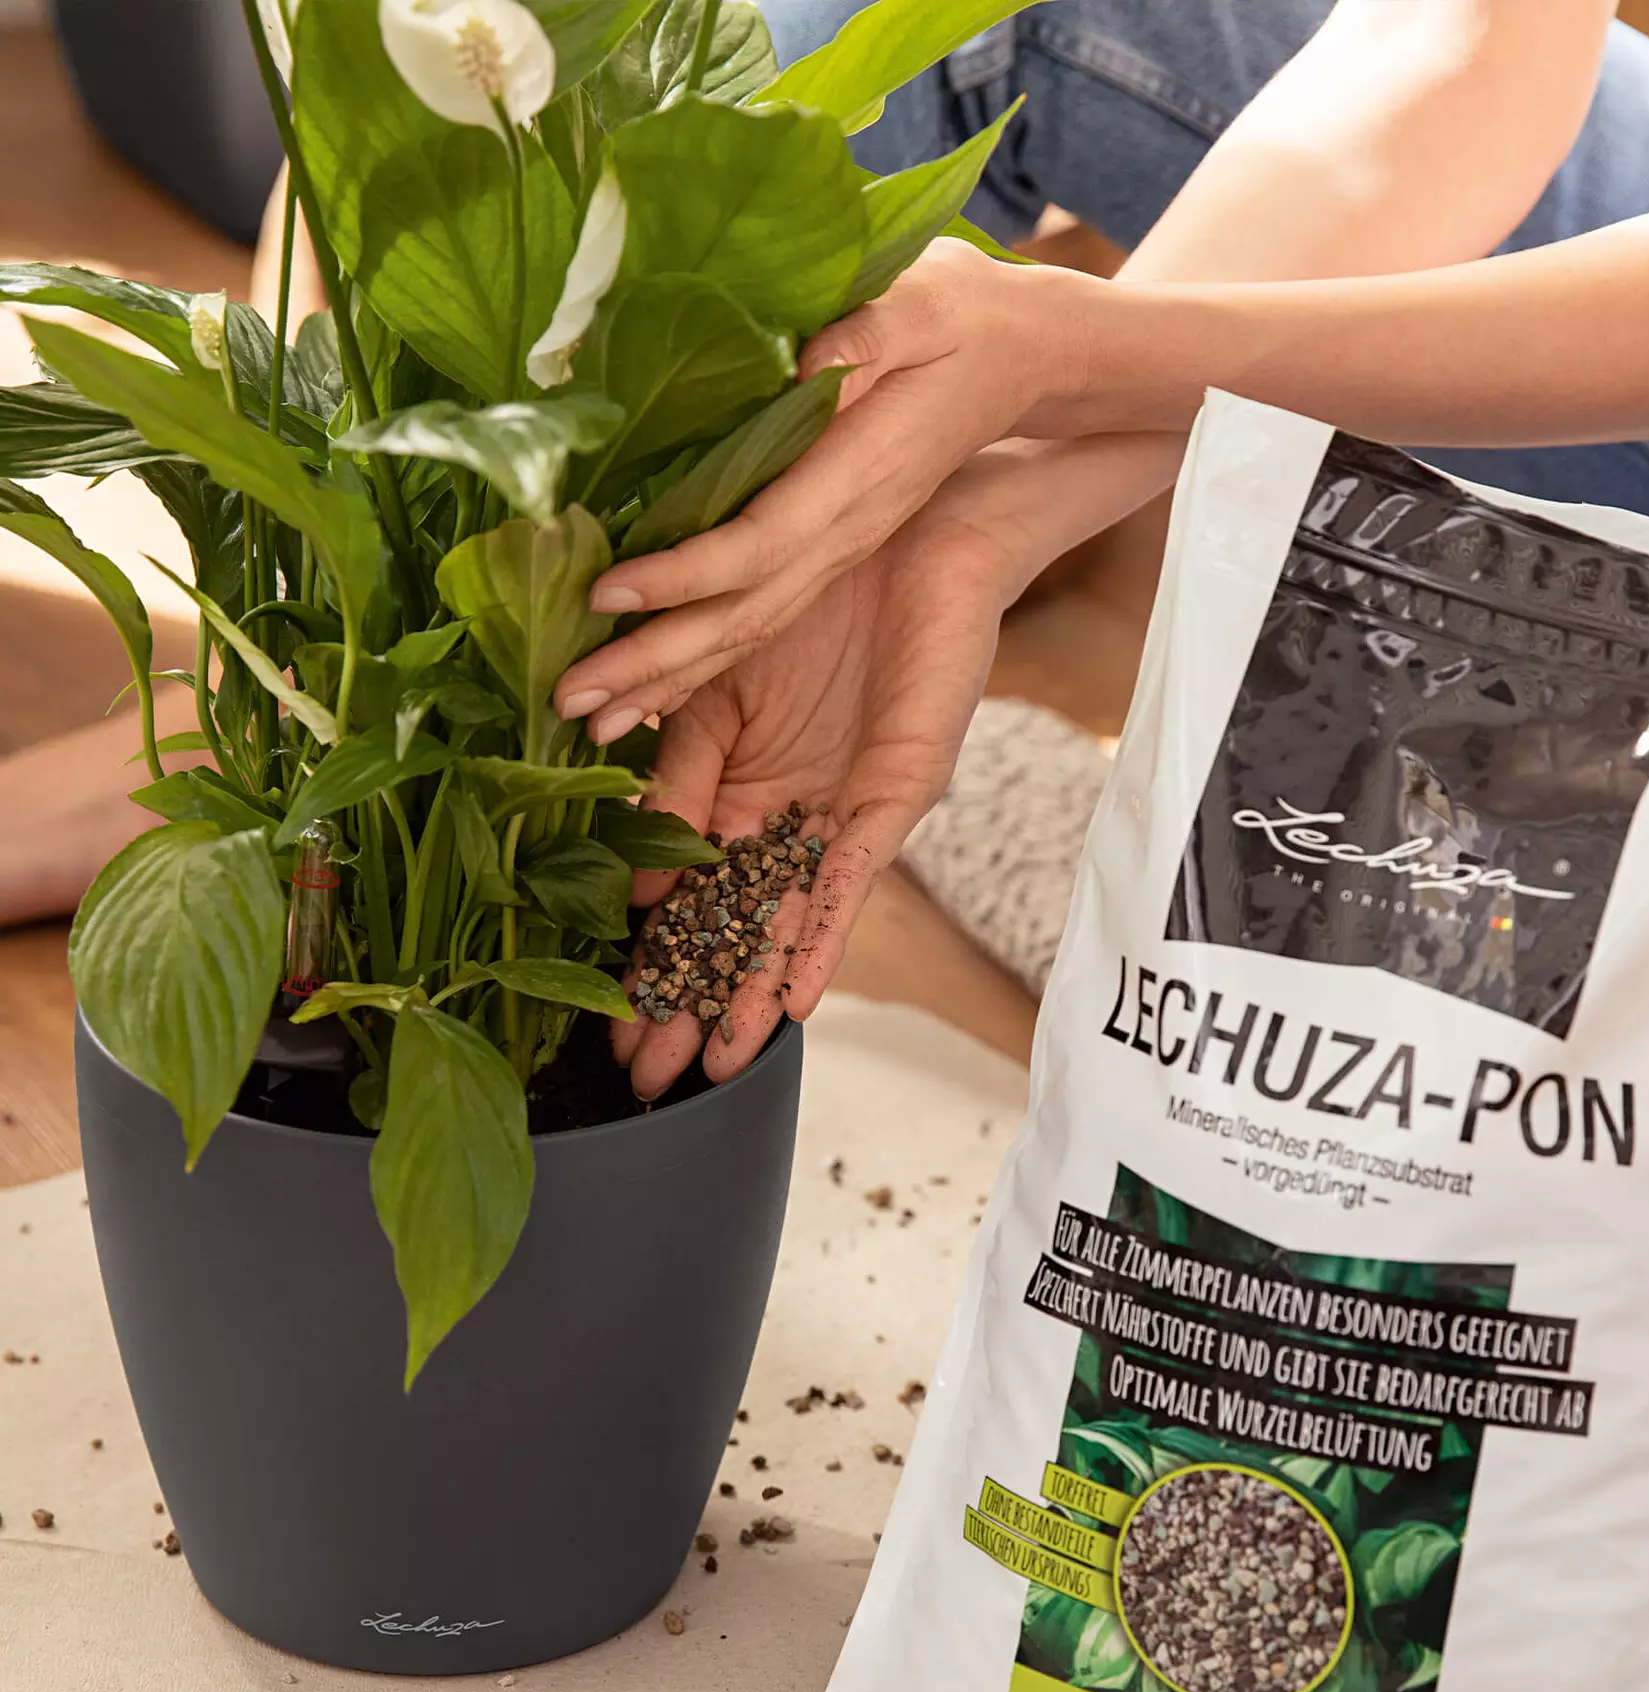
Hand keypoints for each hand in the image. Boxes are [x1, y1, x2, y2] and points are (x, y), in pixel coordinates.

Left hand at [556, 241, 1093, 740]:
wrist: (1025, 361)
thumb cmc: (965, 318)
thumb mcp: (928, 302)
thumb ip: (872, 331)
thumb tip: (811, 360)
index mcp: (855, 482)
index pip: (760, 542)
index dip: (685, 573)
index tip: (609, 591)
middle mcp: (842, 534)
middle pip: (741, 618)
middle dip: (654, 664)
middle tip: (567, 701)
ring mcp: (835, 551)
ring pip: (745, 633)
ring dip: (666, 680)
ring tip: (588, 719)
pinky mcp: (826, 550)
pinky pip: (755, 618)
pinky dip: (698, 660)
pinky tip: (647, 691)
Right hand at [612, 492, 1018, 1098]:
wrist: (905, 531)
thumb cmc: (807, 597)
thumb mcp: (714, 691)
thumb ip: (676, 774)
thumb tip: (639, 880)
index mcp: (744, 792)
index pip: (689, 896)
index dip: (653, 957)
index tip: (613, 1024)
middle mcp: (794, 818)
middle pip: (736, 929)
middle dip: (697, 1000)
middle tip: (652, 1074)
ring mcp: (844, 813)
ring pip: (791, 921)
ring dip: (755, 990)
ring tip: (722, 1058)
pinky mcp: (893, 794)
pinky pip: (851, 879)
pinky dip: (821, 935)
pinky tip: (794, 997)